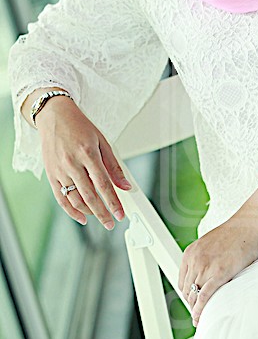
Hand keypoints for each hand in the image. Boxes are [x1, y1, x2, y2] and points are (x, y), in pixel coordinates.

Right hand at [35, 95, 130, 228]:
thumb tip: (125, 185)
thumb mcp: (102, 141)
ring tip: (100, 217)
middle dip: (102, 212)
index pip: (103, 184)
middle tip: (111, 222)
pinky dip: (71, 211)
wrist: (54, 116)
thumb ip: (113, 165)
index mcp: (88, 153)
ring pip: (75, 199)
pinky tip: (82, 217)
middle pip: (89, 195)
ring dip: (89, 212)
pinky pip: (60, 198)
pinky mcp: (50, 174)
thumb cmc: (79, 126)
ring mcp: (59, 170)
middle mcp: (72, 163)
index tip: (120, 213)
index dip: (113, 201)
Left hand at [179, 214, 257, 327]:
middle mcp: (195, 259)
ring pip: (194, 295)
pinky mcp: (219, 273)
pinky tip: (200, 318)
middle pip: (187, 290)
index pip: (182, 281)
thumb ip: (206, 257)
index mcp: (191, 252)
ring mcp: (206, 267)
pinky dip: (200, 310)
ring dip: (195, 309)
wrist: (251, 223)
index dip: (188, 294)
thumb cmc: (238, 231)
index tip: (193, 301)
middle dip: (191, 303)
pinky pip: (204, 297)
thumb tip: (209, 271)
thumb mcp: (213, 243)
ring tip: (199, 319)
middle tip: (198, 313)